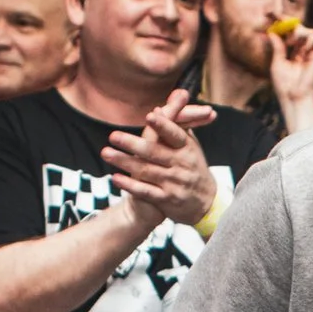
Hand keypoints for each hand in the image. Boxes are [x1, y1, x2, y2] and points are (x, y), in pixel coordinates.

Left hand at [105, 90, 218, 229]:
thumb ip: (173, 126)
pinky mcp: (167, 200)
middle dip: (133, 144)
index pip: (175, 135)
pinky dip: (130, 185)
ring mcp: (174, 183)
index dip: (163, 125)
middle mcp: (181, 165)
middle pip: (154, 152)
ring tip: (106, 153)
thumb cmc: (193, 167)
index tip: (149, 116)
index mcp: (187, 148)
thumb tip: (157, 108)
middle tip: (113, 136)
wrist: (206, 203)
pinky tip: (116, 178)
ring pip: (146, 171)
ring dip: (125, 162)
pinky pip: (146, 192)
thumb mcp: (189, 145)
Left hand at [267, 23, 312, 109]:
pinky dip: (310, 39)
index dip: (285, 24)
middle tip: (280, 26)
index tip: (273, 15)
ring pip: (311, 32)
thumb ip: (277, 48)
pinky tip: (299, 46)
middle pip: (302, 29)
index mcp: (295, 54)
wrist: (294, 98)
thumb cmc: (285, 86)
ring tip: (291, 43)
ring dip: (299, 33)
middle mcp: (306, 53)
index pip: (292, 34)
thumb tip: (272, 33)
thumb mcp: (277, 64)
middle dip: (291, 25)